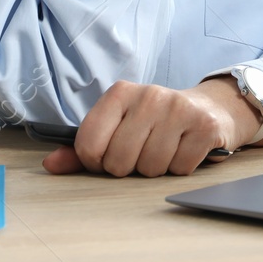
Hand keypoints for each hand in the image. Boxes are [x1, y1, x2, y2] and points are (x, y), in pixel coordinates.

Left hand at [41, 78, 259, 177]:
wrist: (211, 108)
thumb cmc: (157, 122)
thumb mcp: (119, 126)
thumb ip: (84, 148)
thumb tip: (50, 164)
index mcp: (120, 92)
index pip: (89, 144)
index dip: (97, 162)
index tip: (110, 155)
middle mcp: (149, 95)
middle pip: (119, 162)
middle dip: (130, 167)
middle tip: (143, 152)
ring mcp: (179, 108)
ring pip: (150, 168)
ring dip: (157, 169)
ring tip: (166, 149)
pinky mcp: (204, 126)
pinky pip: (179, 168)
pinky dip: (181, 168)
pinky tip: (185, 150)